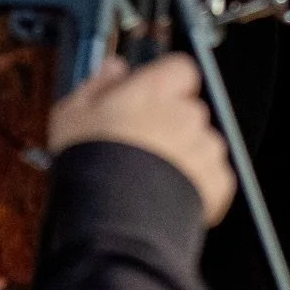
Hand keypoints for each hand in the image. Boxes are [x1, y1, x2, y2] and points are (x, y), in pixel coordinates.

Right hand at [48, 55, 234, 225]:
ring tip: (154, 178)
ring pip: (203, 143)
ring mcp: (204, 149)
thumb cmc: (89, 167)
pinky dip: (200, 185)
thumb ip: (97, 85)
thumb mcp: (72, 115)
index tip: (150, 97)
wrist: (113, 221)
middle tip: (143, 146)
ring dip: (186, 155)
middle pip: (189, 109)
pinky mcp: (217, 183)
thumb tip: (113, 69)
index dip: (167, 82)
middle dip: (172, 124)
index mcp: (154, 91)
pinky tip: (170, 195)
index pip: (180, 69)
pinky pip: (215, 176)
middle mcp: (185, 114)